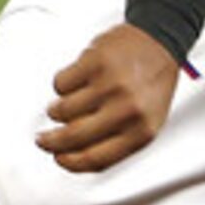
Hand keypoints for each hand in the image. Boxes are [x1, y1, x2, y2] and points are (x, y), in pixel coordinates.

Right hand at [36, 24, 181, 172]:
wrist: (161, 41)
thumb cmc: (151, 84)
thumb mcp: (147, 122)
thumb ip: (117, 143)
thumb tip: (73, 157)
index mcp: (142, 131)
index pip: (96, 159)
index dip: (70, 162)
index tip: (57, 158)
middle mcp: (127, 109)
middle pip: (73, 136)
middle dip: (50, 141)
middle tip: (42, 138)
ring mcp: (110, 85)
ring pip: (61, 110)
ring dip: (57, 110)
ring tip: (68, 102)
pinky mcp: (95, 62)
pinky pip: (60, 84)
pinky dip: (63, 84)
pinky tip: (79, 80)